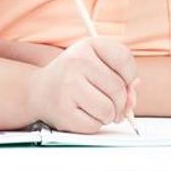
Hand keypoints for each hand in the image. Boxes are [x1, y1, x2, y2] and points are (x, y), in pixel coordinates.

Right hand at [4, 37, 138, 133]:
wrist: (38, 90)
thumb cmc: (74, 77)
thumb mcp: (97, 65)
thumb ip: (121, 76)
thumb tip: (132, 97)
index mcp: (89, 45)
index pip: (124, 60)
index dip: (130, 76)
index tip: (125, 83)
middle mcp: (77, 62)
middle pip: (118, 89)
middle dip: (121, 102)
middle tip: (113, 104)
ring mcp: (68, 86)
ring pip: (108, 109)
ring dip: (109, 115)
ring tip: (98, 109)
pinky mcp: (62, 110)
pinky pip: (94, 125)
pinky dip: (95, 124)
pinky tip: (85, 115)